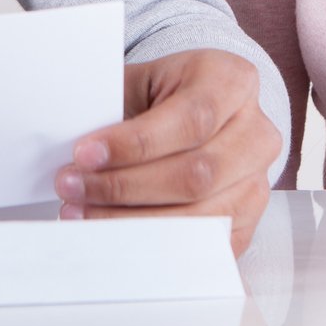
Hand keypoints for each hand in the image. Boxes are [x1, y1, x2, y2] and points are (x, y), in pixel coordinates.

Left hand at [56, 49, 278, 254]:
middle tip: (72, 186)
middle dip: (124, 187)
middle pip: (196, 174)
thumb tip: (67, 147)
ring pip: (200, 216)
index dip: (135, 144)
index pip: (191, 118)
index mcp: (232, 81)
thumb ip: (112, 108)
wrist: (197, 110)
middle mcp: (257, 132)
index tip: (84, 154)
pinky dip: (154, 245)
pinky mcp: (247, 219)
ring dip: (132, 221)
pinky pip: (204, 244)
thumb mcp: (140, 82)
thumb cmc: (162, 95)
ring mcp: (257, 180)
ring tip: (82, 213)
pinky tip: (114, 235)